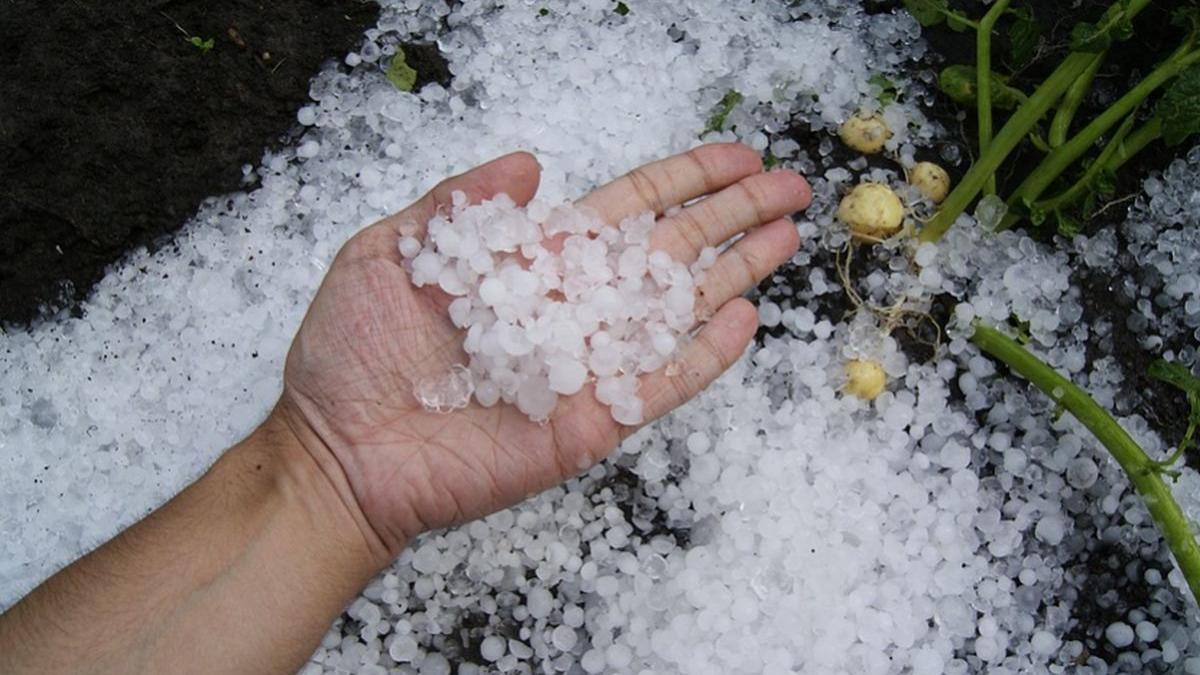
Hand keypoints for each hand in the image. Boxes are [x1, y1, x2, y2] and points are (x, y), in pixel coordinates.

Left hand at [276, 144, 810, 557]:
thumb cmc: (352, 354)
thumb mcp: (390, 253)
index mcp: (533, 262)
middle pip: (671, 251)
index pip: (627, 211)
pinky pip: (659, 385)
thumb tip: (531, 159)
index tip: (736, 156)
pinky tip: (744, 319)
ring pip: (677, 311)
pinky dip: (703, 356)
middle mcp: (571, 308)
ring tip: (788, 237)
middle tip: (792, 185)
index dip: (684, 180)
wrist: (338, 452)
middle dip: (732, 216)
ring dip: (735, 273)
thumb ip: (460, 204)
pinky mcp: (591, 421)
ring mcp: (587, 367)